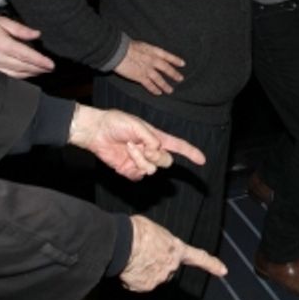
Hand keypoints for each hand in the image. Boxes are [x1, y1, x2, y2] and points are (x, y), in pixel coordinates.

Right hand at [0, 12, 54, 77]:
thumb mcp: (2, 21)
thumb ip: (20, 29)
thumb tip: (37, 35)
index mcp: (1, 44)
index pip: (25, 55)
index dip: (39, 61)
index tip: (51, 64)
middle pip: (23, 67)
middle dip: (39, 69)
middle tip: (51, 68)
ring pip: (16, 74)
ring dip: (31, 74)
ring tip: (43, 70)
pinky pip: (9, 75)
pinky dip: (21, 75)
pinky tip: (29, 72)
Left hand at [68, 104, 204, 179]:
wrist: (96, 132)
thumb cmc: (116, 123)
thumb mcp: (136, 124)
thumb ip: (149, 137)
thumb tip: (156, 149)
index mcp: (156, 138)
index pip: (178, 146)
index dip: (191, 152)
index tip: (202, 160)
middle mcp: (151, 151)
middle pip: (167, 162)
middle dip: (157, 156)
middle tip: (143, 147)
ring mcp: (141, 162)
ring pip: (152, 170)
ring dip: (140, 159)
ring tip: (128, 148)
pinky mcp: (130, 171)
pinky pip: (139, 176)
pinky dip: (133, 168)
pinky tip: (125, 159)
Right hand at [115, 40, 184, 95]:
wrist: (118, 52)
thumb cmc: (126, 46)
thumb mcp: (141, 45)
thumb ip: (148, 51)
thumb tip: (150, 54)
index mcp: (153, 51)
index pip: (168, 56)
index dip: (176, 60)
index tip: (183, 64)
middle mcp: (153, 60)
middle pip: (166, 68)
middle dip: (174, 74)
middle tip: (180, 79)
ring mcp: (147, 69)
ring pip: (159, 79)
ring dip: (165, 86)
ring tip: (170, 90)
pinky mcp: (140, 77)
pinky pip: (149, 85)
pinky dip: (154, 89)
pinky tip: (158, 93)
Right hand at [120, 215, 226, 291]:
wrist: (122, 243)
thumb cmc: (137, 231)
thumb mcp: (156, 231)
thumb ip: (160, 242)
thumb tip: (153, 247)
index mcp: (176, 248)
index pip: (199, 257)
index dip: (212, 264)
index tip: (223, 271)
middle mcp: (171, 265)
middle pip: (167, 269)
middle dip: (157, 265)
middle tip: (142, 254)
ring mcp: (159, 278)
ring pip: (151, 277)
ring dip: (144, 271)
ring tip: (132, 258)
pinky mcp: (146, 286)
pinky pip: (138, 284)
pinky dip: (133, 279)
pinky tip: (128, 268)